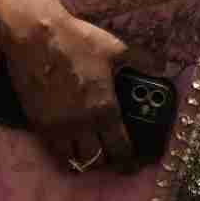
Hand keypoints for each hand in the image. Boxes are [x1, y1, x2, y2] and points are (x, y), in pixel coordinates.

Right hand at [0, 0, 129, 171]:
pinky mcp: (37, 123)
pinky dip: (62, 152)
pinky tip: (66, 145)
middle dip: (105, 162)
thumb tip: (163, 66)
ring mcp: (58, 127)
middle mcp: (82, 125)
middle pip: (96, 160)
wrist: (36, 35)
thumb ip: (142, 60)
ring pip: (72, 159)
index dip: (128, 161)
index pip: (119, 148)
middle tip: (108, 157)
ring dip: (82, 159)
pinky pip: (52, 150)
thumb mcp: (116, 48)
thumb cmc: (77, 40)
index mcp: (104, 109)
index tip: (131, 165)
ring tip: (86, 153)